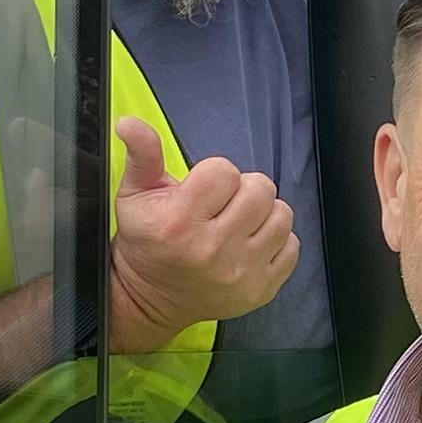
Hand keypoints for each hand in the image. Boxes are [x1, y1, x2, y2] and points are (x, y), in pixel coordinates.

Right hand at [108, 121, 297, 351]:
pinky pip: (292, 247)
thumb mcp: (133, 196)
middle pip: (260, 190)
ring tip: (239, 223)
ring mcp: (240, 273)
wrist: (149, 300)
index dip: (214, 175)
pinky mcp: (260, 291)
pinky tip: (250, 245)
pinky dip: (276, 242)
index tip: (202, 192)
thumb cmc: (146, 243)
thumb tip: (130, 122)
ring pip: (282, 216)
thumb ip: (142, 155)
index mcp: (180, 222)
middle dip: (243, 191)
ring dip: (264, 214)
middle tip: (224, 206)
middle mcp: (212, 250)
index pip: (224, 171)